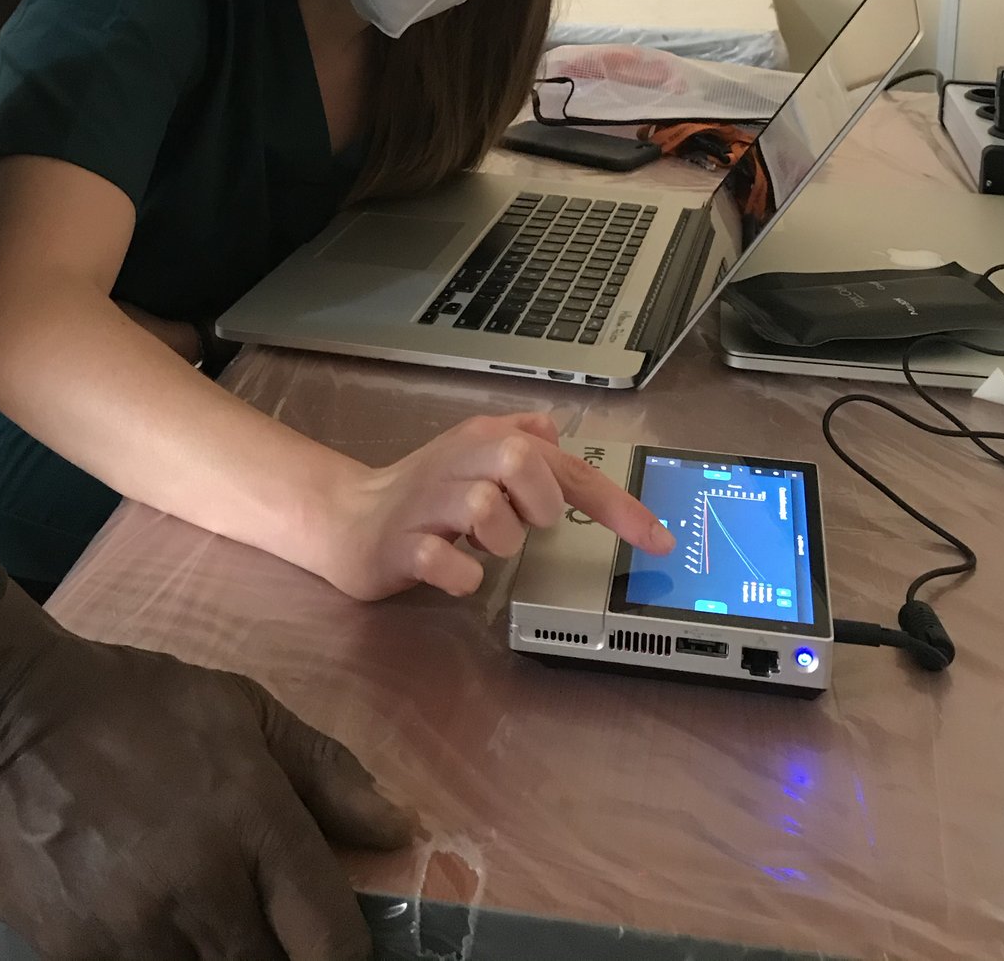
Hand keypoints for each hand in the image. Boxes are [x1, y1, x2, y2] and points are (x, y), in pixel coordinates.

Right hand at [0, 583, 410, 959]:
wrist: (3, 720)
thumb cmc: (132, 703)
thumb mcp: (239, 707)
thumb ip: (325, 771)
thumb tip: (398, 828)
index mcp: (255, 820)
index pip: (332, 939)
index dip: (348, 957)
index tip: (338, 946)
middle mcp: (205, 889)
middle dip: (281, 952)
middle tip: (264, 915)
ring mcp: (139, 935)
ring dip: (220, 958)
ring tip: (206, 911)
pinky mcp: (79, 960)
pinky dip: (160, 959)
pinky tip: (152, 919)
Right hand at [317, 412, 673, 600]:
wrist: (348, 518)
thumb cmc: (426, 493)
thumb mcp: (477, 457)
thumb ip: (523, 440)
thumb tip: (556, 430)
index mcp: (486, 440)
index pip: (565, 465)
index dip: (617, 504)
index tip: (656, 538)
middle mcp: (460, 462)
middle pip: (524, 462)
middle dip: (539, 503)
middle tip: (522, 523)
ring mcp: (429, 504)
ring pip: (488, 512)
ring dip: (500, 542)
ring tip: (480, 546)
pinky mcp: (403, 545)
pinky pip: (448, 561)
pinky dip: (463, 574)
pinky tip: (455, 571)